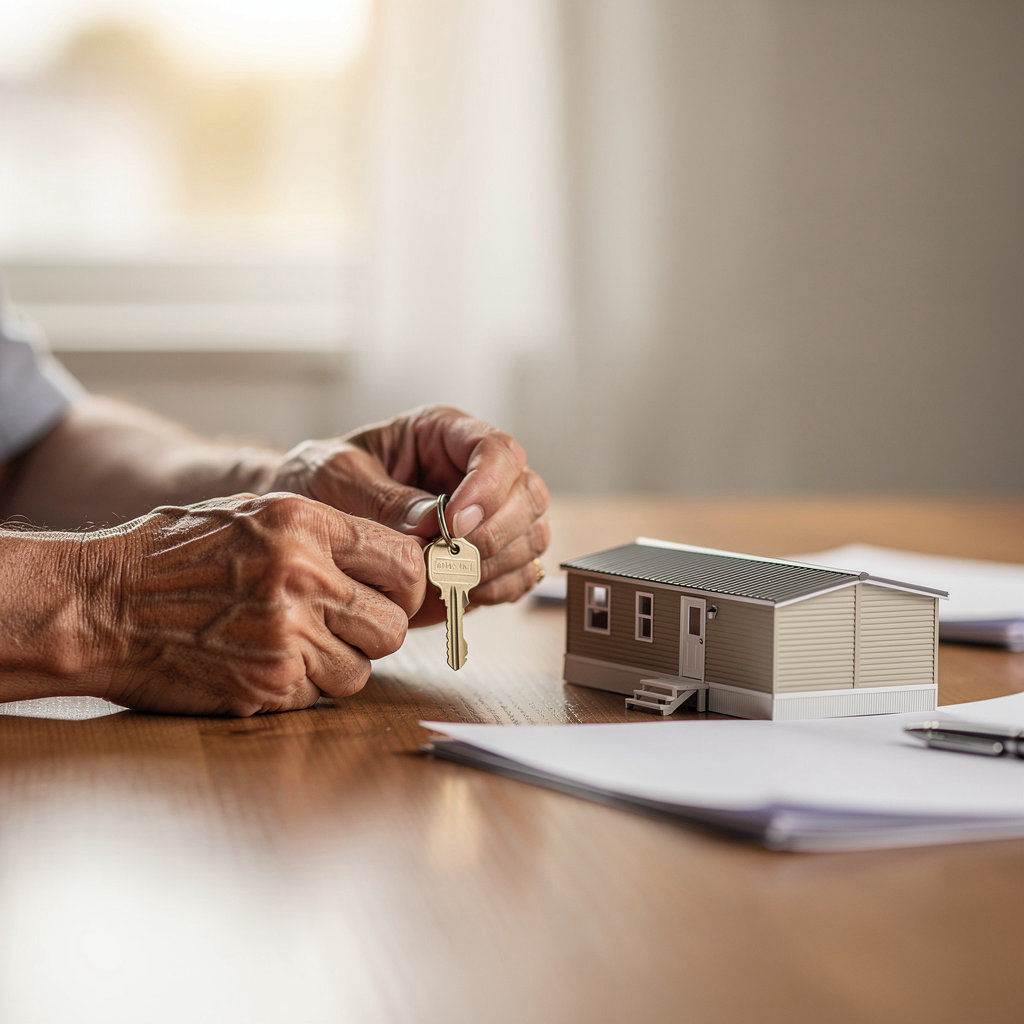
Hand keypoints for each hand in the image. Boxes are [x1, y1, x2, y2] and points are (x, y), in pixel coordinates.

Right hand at [78, 493, 424, 714]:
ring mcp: (287, 635)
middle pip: (393, 623)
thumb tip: (395, 561)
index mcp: (305, 523)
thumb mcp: (255, 514)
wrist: (102, 603)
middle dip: (376, 629)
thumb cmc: (177, 554)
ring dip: (339, 663)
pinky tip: (265, 661)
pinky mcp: (269, 685)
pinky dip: (303, 686)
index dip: (408, 584)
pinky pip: (321, 695)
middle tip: (346, 624)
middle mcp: (304, 576)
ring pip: (363, 669)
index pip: (406, 560)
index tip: (395, 593)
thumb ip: (327, 534)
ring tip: (297, 641)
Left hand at [271, 406, 550, 626]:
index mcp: (445, 435)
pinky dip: (499, 588)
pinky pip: (521, 573)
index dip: (488, 488)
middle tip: (445, 560)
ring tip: (447, 578)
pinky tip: (460, 592)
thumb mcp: (336, 477)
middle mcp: (478, 472)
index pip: (497, 450)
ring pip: (533, 535)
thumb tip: (432, 525)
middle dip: (494, 534)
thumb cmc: (320, 481)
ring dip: (497, 564)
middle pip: (528, 494)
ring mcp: (490, 515)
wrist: (309, 522)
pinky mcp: (488, 556)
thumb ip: (383, 499)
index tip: (455, 524)